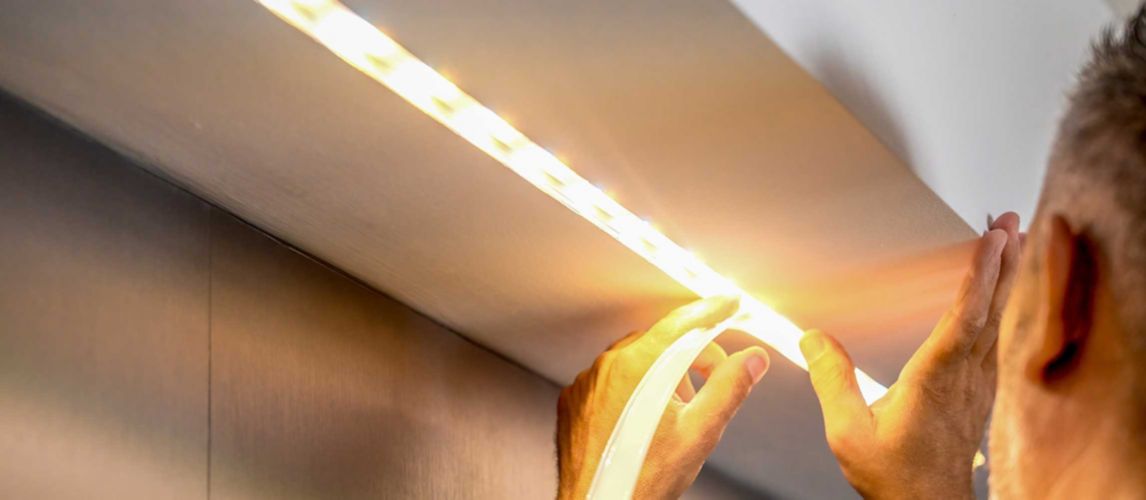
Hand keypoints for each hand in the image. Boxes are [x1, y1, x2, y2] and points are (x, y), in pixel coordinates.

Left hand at [557, 296, 770, 498]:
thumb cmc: (642, 480)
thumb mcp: (700, 434)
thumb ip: (729, 389)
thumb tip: (751, 361)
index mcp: (637, 368)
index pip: (682, 324)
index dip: (712, 312)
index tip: (730, 305)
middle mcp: (606, 368)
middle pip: (660, 342)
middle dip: (692, 356)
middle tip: (714, 380)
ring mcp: (586, 383)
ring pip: (635, 361)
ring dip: (662, 375)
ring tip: (678, 414)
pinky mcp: (574, 401)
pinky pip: (610, 380)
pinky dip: (633, 390)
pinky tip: (646, 420)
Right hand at [800, 213, 1021, 498]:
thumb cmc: (894, 476)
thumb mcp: (848, 430)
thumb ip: (832, 380)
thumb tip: (813, 338)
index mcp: (936, 379)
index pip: (965, 317)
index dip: (980, 275)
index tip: (992, 239)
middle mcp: (964, 377)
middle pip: (991, 308)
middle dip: (1002, 261)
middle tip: (1008, 221)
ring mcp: (977, 385)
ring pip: (997, 320)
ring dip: (1004, 278)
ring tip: (1007, 242)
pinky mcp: (977, 392)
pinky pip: (993, 336)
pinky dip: (996, 304)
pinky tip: (994, 296)